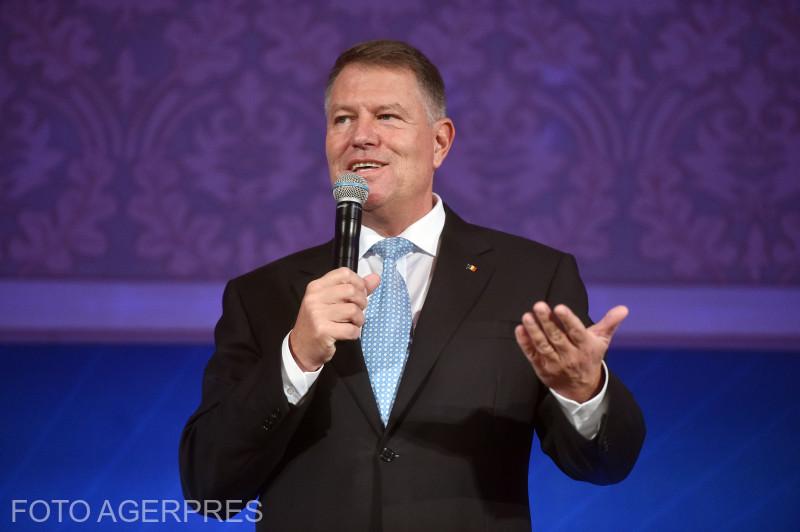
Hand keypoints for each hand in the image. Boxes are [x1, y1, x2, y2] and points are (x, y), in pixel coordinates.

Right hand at [290, 267, 379, 370]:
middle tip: (357, 312)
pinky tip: (348, 333)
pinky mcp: (322, 331)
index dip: (358, 283)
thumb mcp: (332, 302)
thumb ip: (355, 289)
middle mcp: (315, 298)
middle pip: (351, 290)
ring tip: (353, 324)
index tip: (359, 294)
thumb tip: (375, 278)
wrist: (301, 347)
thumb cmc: (319, 322)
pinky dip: (354, 333)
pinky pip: (350, 329)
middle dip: (361, 302)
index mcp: (316, 287)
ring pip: (353, 310)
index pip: (344, 273)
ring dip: (359, 320)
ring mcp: (317, 314)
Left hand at [514, 302, 628, 402]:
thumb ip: (609, 323)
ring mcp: (554, 363)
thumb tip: (623, 308)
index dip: (568, 320)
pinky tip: (520, 330)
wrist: (581, 389)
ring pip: (543, 346)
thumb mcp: (601, 341)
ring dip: (534, 331)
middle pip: (557, 337)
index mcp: (585, 347)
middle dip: (547, 321)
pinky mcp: (541, 368)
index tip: (559, 307)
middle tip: (539, 306)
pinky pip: (532, 354)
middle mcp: (570, 356)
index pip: (576, 332)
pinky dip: (525, 343)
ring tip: (527, 316)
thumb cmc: (590, 357)